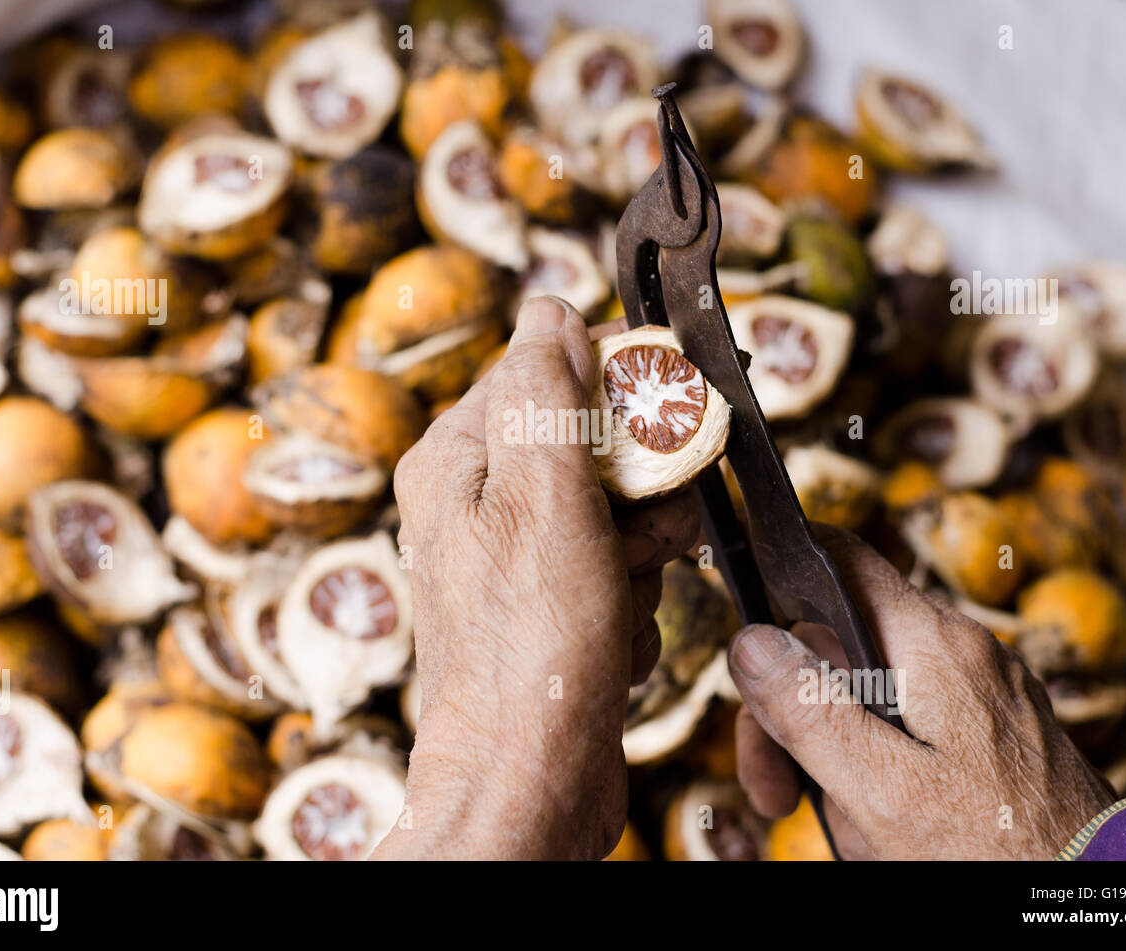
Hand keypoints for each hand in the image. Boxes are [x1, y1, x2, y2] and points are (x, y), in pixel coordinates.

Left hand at [372, 298, 698, 859]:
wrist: (526, 783)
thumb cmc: (529, 649)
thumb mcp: (544, 497)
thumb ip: (546, 394)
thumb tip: (549, 308)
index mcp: (456, 459)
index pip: (547, 369)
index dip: (618, 385)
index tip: (669, 406)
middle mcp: (475, 504)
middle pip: (590, 444)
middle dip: (638, 491)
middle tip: (644, 533)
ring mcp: (512, 561)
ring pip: (616, 512)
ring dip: (642, 555)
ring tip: (621, 598)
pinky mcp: (548, 610)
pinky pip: (616, 571)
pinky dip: (631, 602)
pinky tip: (612, 639)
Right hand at [729, 525, 1114, 859]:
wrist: (1092, 901)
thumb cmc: (996, 854)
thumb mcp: (881, 788)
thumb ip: (809, 710)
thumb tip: (750, 641)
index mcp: (936, 646)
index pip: (841, 560)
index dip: (779, 575)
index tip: (741, 626)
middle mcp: (963, 654)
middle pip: (842, 646)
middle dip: (794, 713)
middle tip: (772, 787)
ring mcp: (982, 694)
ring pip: (872, 693)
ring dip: (833, 753)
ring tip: (837, 823)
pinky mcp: (993, 734)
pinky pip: (912, 729)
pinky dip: (879, 768)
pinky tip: (880, 824)